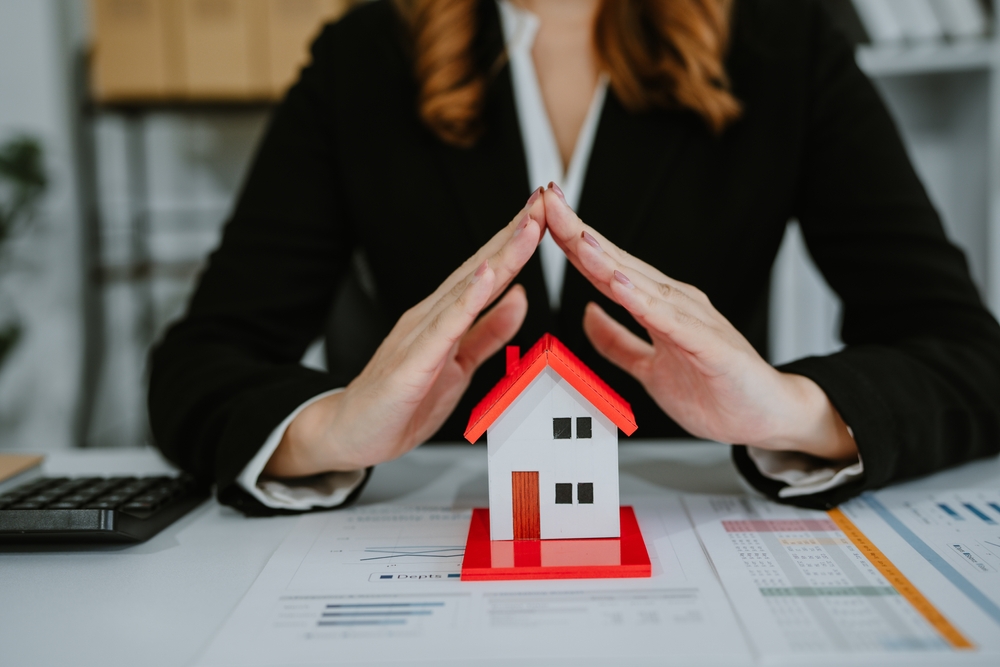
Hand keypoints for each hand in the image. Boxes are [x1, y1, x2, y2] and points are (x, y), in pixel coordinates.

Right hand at [264, 189, 547, 476]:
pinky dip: (467, 300)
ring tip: (526, 227)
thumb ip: (489, 332)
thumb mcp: (460, 365)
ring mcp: (419, 335)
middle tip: (544, 200)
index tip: (545, 213)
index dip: (517, 242)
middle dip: (514, 234)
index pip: (487, 272)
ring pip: (467, 289)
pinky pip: (444, 327)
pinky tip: (485, 277)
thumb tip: (520, 299)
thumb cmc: (400, 402)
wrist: (349, 432)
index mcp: (445, 317)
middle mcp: (431, 316)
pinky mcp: (412, 363)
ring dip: (499, 256)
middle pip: (480, 268)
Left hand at [542, 185, 856, 461]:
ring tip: (575, 237)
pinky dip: (644, 303)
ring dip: (606, 259)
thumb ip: (618, 343)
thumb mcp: (649, 367)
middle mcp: (674, 302)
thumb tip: (587, 315)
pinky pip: (671, 322)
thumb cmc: (716, 388)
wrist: (766, 415)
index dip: (571, 240)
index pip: (605, 267)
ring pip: (640, 285)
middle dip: (579, 232)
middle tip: (546, 199)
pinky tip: (619, 286)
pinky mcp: (708, 345)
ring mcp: (692, 320)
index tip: (540, 213)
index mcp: (657, 305)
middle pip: (617, 263)